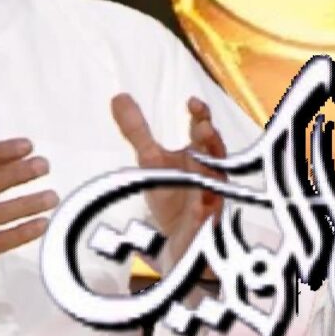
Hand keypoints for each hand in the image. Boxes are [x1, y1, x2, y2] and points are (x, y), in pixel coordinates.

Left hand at [111, 94, 226, 266]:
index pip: (203, 131)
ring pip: (216, 183)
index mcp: (199, 156)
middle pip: (215, 154)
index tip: (192, 103)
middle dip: (211, 141)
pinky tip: (199, 206)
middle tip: (203, 127)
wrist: (177, 238)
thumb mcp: (151, 160)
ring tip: (199, 160)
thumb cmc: (171, 195)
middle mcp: (210, 173)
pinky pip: (209, 216)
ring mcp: (212, 198)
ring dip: (211, 172)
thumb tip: (118, 97)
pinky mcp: (208, 224)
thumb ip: (138, 130)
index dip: (201, 116)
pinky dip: (206, 210)